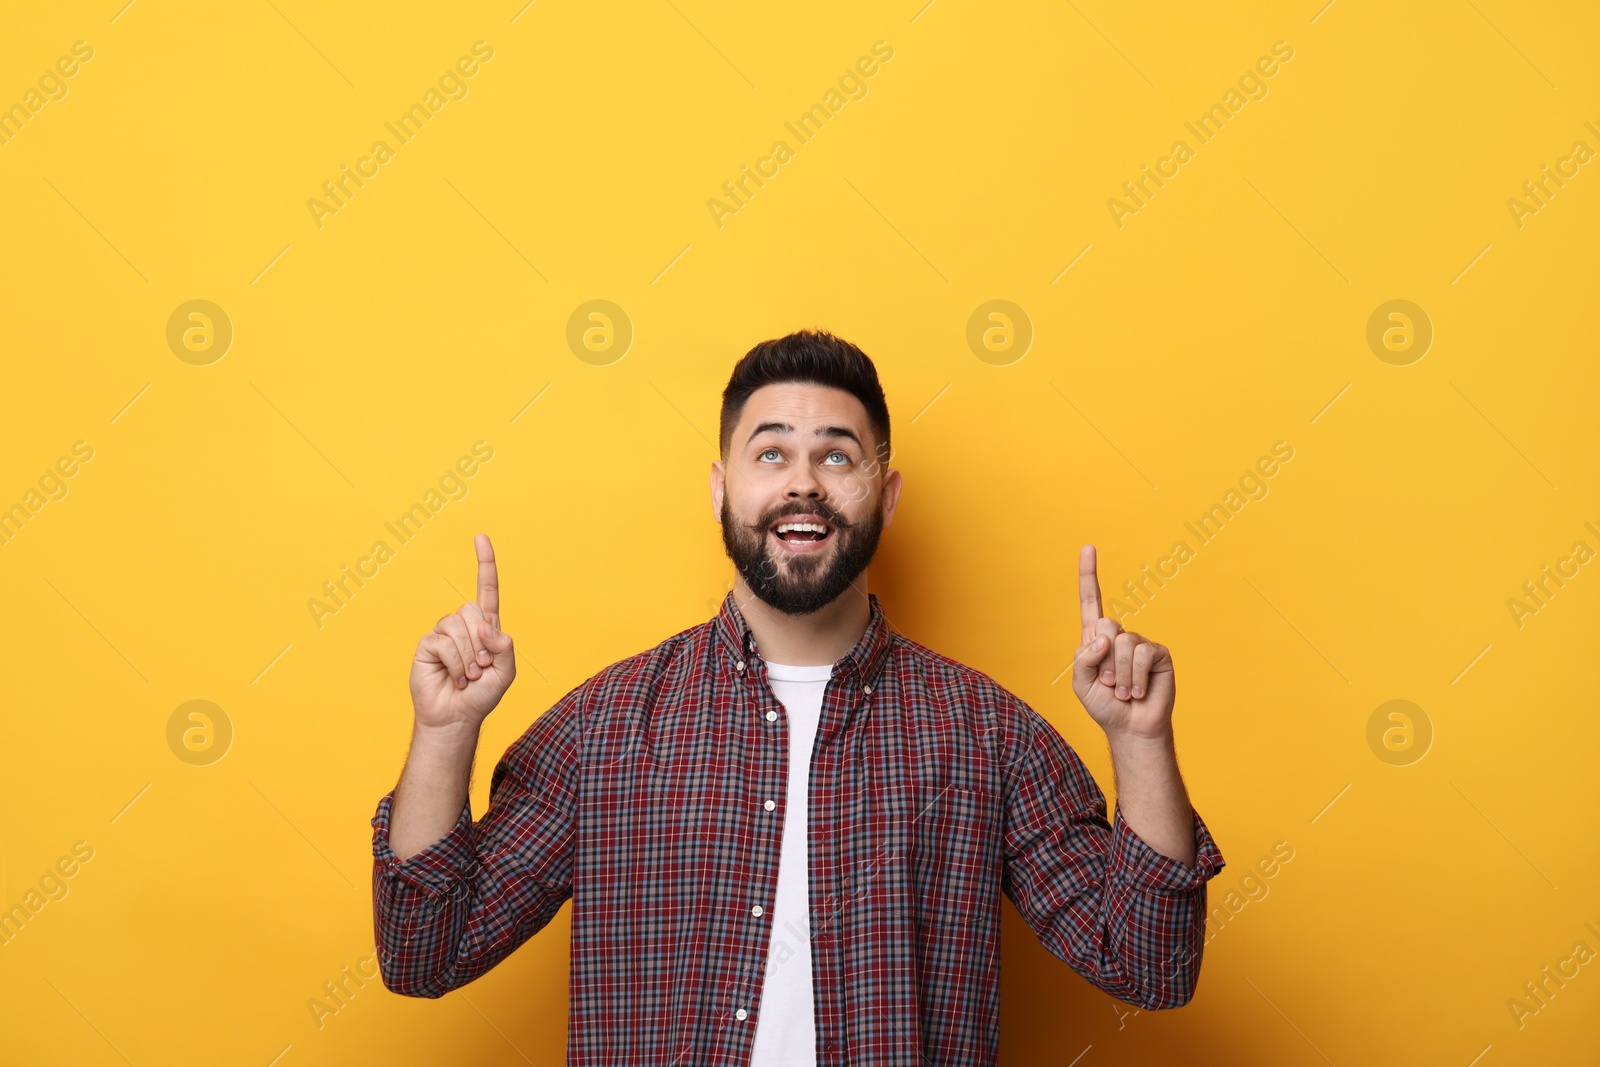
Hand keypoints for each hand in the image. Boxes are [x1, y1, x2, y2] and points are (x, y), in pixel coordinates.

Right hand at [409, 533, 516, 730]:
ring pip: (459, 625)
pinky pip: (444, 642)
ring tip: (469, 675)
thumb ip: (505, 647)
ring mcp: (444, 633)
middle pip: (474, 610)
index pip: (487, 590)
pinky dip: (456, 663)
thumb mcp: (506, 672)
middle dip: (482, 642)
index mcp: (486, 627)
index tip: (480, 537)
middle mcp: (464, 625)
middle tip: (482, 667)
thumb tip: (487, 626)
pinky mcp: (427, 644)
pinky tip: (454, 677)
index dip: (485, 564)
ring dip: (469, 656)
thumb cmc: (482, 696)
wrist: (456, 717)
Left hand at [1070, 544, 1175, 741]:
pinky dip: (1136, 677)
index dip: (1088, 574)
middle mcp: (1119, 636)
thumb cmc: (1104, 705)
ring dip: (1120, 675)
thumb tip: (1104, 637)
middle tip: (1109, 683)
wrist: (1131, 727)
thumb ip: (1083, 659)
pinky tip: (1138, 691)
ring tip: (1123, 690)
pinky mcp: (1159, 653)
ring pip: (1124, 642)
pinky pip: (1143, 653)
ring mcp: (1140, 643)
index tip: (1088, 546)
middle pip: (1106, 624)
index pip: (1090, 601)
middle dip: (1104, 659)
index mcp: (1095, 639)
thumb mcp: (1080, 684)